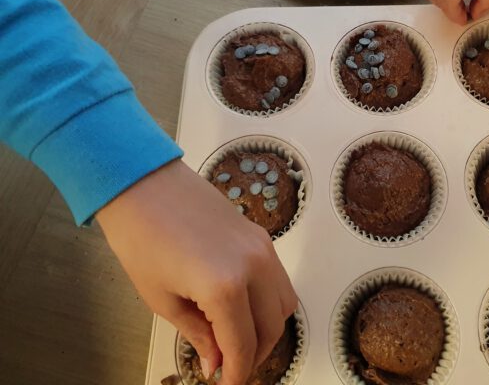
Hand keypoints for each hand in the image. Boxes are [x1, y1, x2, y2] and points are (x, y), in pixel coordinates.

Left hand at [97, 159, 296, 384]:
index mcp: (225, 287)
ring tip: (239, 339)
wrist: (145, 186)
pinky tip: (244, 308)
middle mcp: (255, 268)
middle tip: (230, 366)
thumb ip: (198, 333)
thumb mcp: (163, 299)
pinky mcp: (262, 237)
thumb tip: (217, 360)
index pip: (243, 345)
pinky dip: (269, 302)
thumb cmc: (141, 241)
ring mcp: (263, 249)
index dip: (237, 374)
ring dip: (268, 329)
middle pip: (271, 327)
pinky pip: (279, 279)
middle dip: (254, 355)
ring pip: (285, 304)